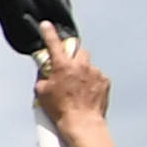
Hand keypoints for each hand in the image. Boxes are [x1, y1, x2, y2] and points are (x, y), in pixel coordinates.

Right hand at [37, 26, 118, 146]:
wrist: (82, 122)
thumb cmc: (60, 109)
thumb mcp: (42, 92)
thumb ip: (43, 77)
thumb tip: (46, 72)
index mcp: (63, 66)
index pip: (54, 44)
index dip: (48, 33)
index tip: (46, 25)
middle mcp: (81, 66)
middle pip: (78, 50)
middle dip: (73, 54)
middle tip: (67, 65)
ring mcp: (95, 73)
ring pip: (88, 64)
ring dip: (82, 70)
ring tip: (77, 85)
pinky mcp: (104, 81)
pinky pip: (97, 75)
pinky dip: (91, 80)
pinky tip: (86, 92)